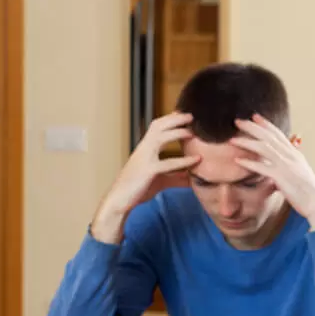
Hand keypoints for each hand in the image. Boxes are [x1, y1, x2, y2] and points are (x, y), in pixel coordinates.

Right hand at [92, 112, 199, 243]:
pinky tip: (196, 159)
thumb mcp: (160, 180)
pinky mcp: (147, 171)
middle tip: (191, 116)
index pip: (156, 127)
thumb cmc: (137, 189)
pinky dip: (184, 161)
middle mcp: (143, 150)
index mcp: (144, 149)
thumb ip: (176, 177)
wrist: (119, 202)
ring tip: (192, 132)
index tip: (183, 114)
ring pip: (160, 138)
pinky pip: (167, 163)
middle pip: (157, 126)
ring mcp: (144, 159)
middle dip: (174, 119)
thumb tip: (191, 176)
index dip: (169, 119)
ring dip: (177, 132)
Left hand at [230, 114, 314, 228]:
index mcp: (294, 153)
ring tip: (232, 140)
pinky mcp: (281, 177)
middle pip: (268, 137)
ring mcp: (286, 165)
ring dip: (247, 142)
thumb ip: (294, 158)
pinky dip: (249, 163)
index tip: (255, 117)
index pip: (278, 134)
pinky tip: (238, 161)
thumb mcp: (302, 169)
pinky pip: (262, 167)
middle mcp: (290, 156)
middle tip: (238, 122)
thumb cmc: (309, 189)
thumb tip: (291, 151)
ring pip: (264, 148)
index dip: (266, 124)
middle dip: (252, 127)